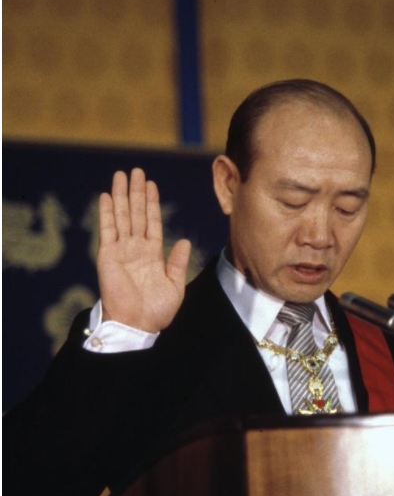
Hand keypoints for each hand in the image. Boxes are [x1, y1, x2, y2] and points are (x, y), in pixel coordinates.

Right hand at [97, 168, 190, 332]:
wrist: (138, 324)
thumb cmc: (157, 310)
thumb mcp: (175, 286)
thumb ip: (178, 263)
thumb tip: (184, 241)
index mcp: (153, 254)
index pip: (152, 222)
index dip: (151, 203)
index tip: (151, 185)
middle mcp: (136, 248)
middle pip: (136, 214)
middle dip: (136, 192)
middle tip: (136, 171)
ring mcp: (121, 250)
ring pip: (122, 216)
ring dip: (122, 196)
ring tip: (122, 175)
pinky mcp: (107, 255)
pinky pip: (107, 230)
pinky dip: (107, 212)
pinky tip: (108, 196)